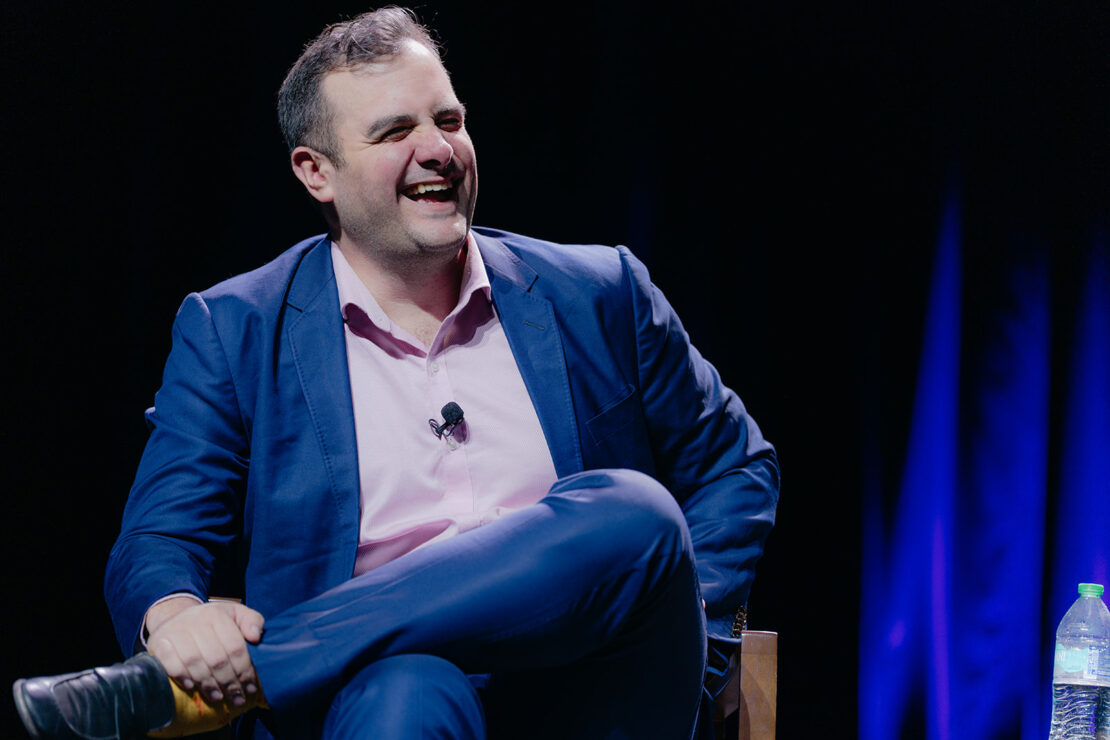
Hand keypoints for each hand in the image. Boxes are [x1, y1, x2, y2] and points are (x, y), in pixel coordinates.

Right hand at [146, 597, 264, 706]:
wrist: (175, 617)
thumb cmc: (211, 622)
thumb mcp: (235, 614)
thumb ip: (252, 620)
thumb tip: (256, 636)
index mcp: (217, 614)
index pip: (235, 647)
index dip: (244, 670)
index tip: (250, 687)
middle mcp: (195, 621)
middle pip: (216, 659)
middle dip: (229, 683)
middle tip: (237, 698)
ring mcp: (175, 631)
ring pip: (194, 663)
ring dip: (208, 684)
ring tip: (219, 697)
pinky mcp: (158, 642)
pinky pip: (170, 663)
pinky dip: (182, 676)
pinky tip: (192, 687)